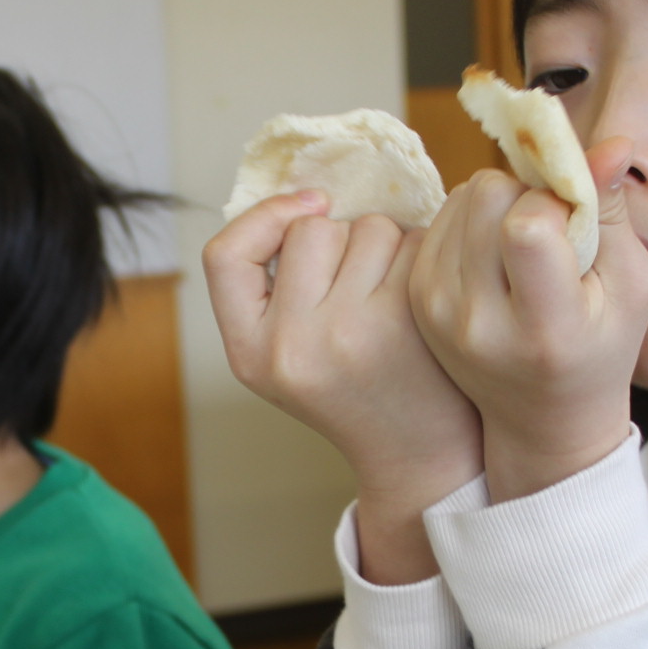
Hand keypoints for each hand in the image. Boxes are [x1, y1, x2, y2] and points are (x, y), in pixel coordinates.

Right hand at [205, 191, 482, 582]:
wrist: (420, 454)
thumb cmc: (355, 391)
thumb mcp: (285, 357)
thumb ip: (275, 289)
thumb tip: (306, 194)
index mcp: (249, 354)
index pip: (223, 255)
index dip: (263, 218)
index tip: (307, 211)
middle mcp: (290, 345)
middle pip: (308, 230)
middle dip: (342, 240)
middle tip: (362, 292)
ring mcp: (347, 332)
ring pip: (365, 227)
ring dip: (387, 245)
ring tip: (393, 297)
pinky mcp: (403, 320)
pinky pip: (411, 241)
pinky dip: (422, 256)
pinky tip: (423, 297)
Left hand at [410, 144, 647, 501]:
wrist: (540, 419)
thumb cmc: (600, 347)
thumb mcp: (631, 286)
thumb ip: (613, 213)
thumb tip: (610, 143)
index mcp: (542, 330)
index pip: (527, 226)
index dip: (555, 201)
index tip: (573, 222)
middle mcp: (477, 323)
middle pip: (486, 195)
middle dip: (527, 193)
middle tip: (551, 230)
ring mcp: (436, 312)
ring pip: (460, 198)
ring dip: (499, 203)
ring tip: (524, 247)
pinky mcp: (415, 298)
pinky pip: (442, 216)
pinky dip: (473, 219)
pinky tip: (496, 256)